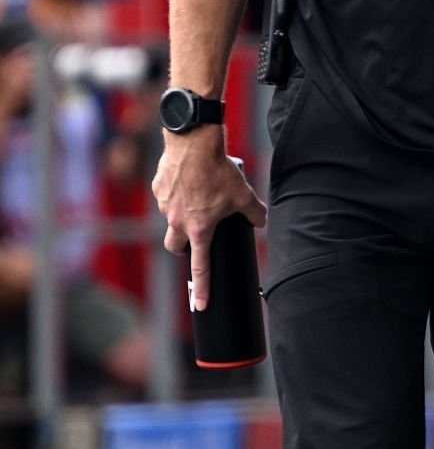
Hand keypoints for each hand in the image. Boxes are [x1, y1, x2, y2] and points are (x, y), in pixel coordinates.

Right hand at [152, 128, 265, 310]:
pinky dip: (177, 194)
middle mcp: (178, 221)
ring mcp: (165, 206)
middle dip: (183, 249)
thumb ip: (254, 213)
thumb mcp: (244, 194)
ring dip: (182, 216)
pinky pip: (166, 197)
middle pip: (175, 247)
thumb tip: (261, 220)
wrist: (194, 143)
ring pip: (171, 219)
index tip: (201, 305)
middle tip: (195, 240)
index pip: (201, 268)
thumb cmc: (219, 170)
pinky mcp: (157, 189)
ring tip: (199, 196)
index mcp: (200, 229)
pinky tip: (189, 180)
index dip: (202, 289)